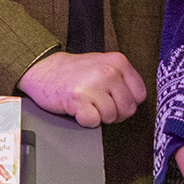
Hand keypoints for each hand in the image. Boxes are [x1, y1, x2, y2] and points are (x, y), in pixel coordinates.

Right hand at [18, 51, 145, 127]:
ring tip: (87, 104)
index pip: (140, 95)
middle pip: (128, 109)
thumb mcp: (104, 64)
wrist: (43, 68)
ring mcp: (93, 86)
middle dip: (114, 113)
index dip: (128, 103)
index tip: (115, 101)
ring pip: (111, 117)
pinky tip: (79, 109)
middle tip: (99, 105)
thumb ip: (122, 79)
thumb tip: (135, 101)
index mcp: (118, 62)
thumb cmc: (73, 71)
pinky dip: (85, 120)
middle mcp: (108, 72)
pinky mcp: (78, 99)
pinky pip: (93, 122)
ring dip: (98, 116)